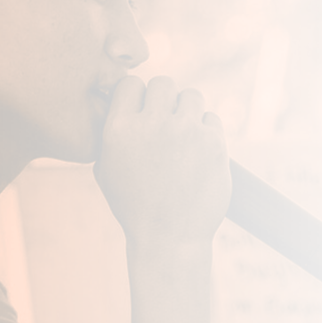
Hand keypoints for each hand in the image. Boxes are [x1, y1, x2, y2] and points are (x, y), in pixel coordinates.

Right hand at [93, 76, 230, 254]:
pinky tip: (199, 152)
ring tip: (184, 136)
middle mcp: (153, 125)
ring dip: (188, 111)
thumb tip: (120, 102)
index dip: (137, 96)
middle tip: (166, 121)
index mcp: (120, 129)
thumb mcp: (106, 169)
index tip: (142, 110)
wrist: (169, 239)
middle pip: (164, 83)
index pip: (131, 83)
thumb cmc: (134, 207)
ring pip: (192, 95)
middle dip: (165, 99)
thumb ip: (112, 132)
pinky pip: (212, 118)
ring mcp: (186, 132)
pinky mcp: (214, 143)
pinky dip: (207, 131)